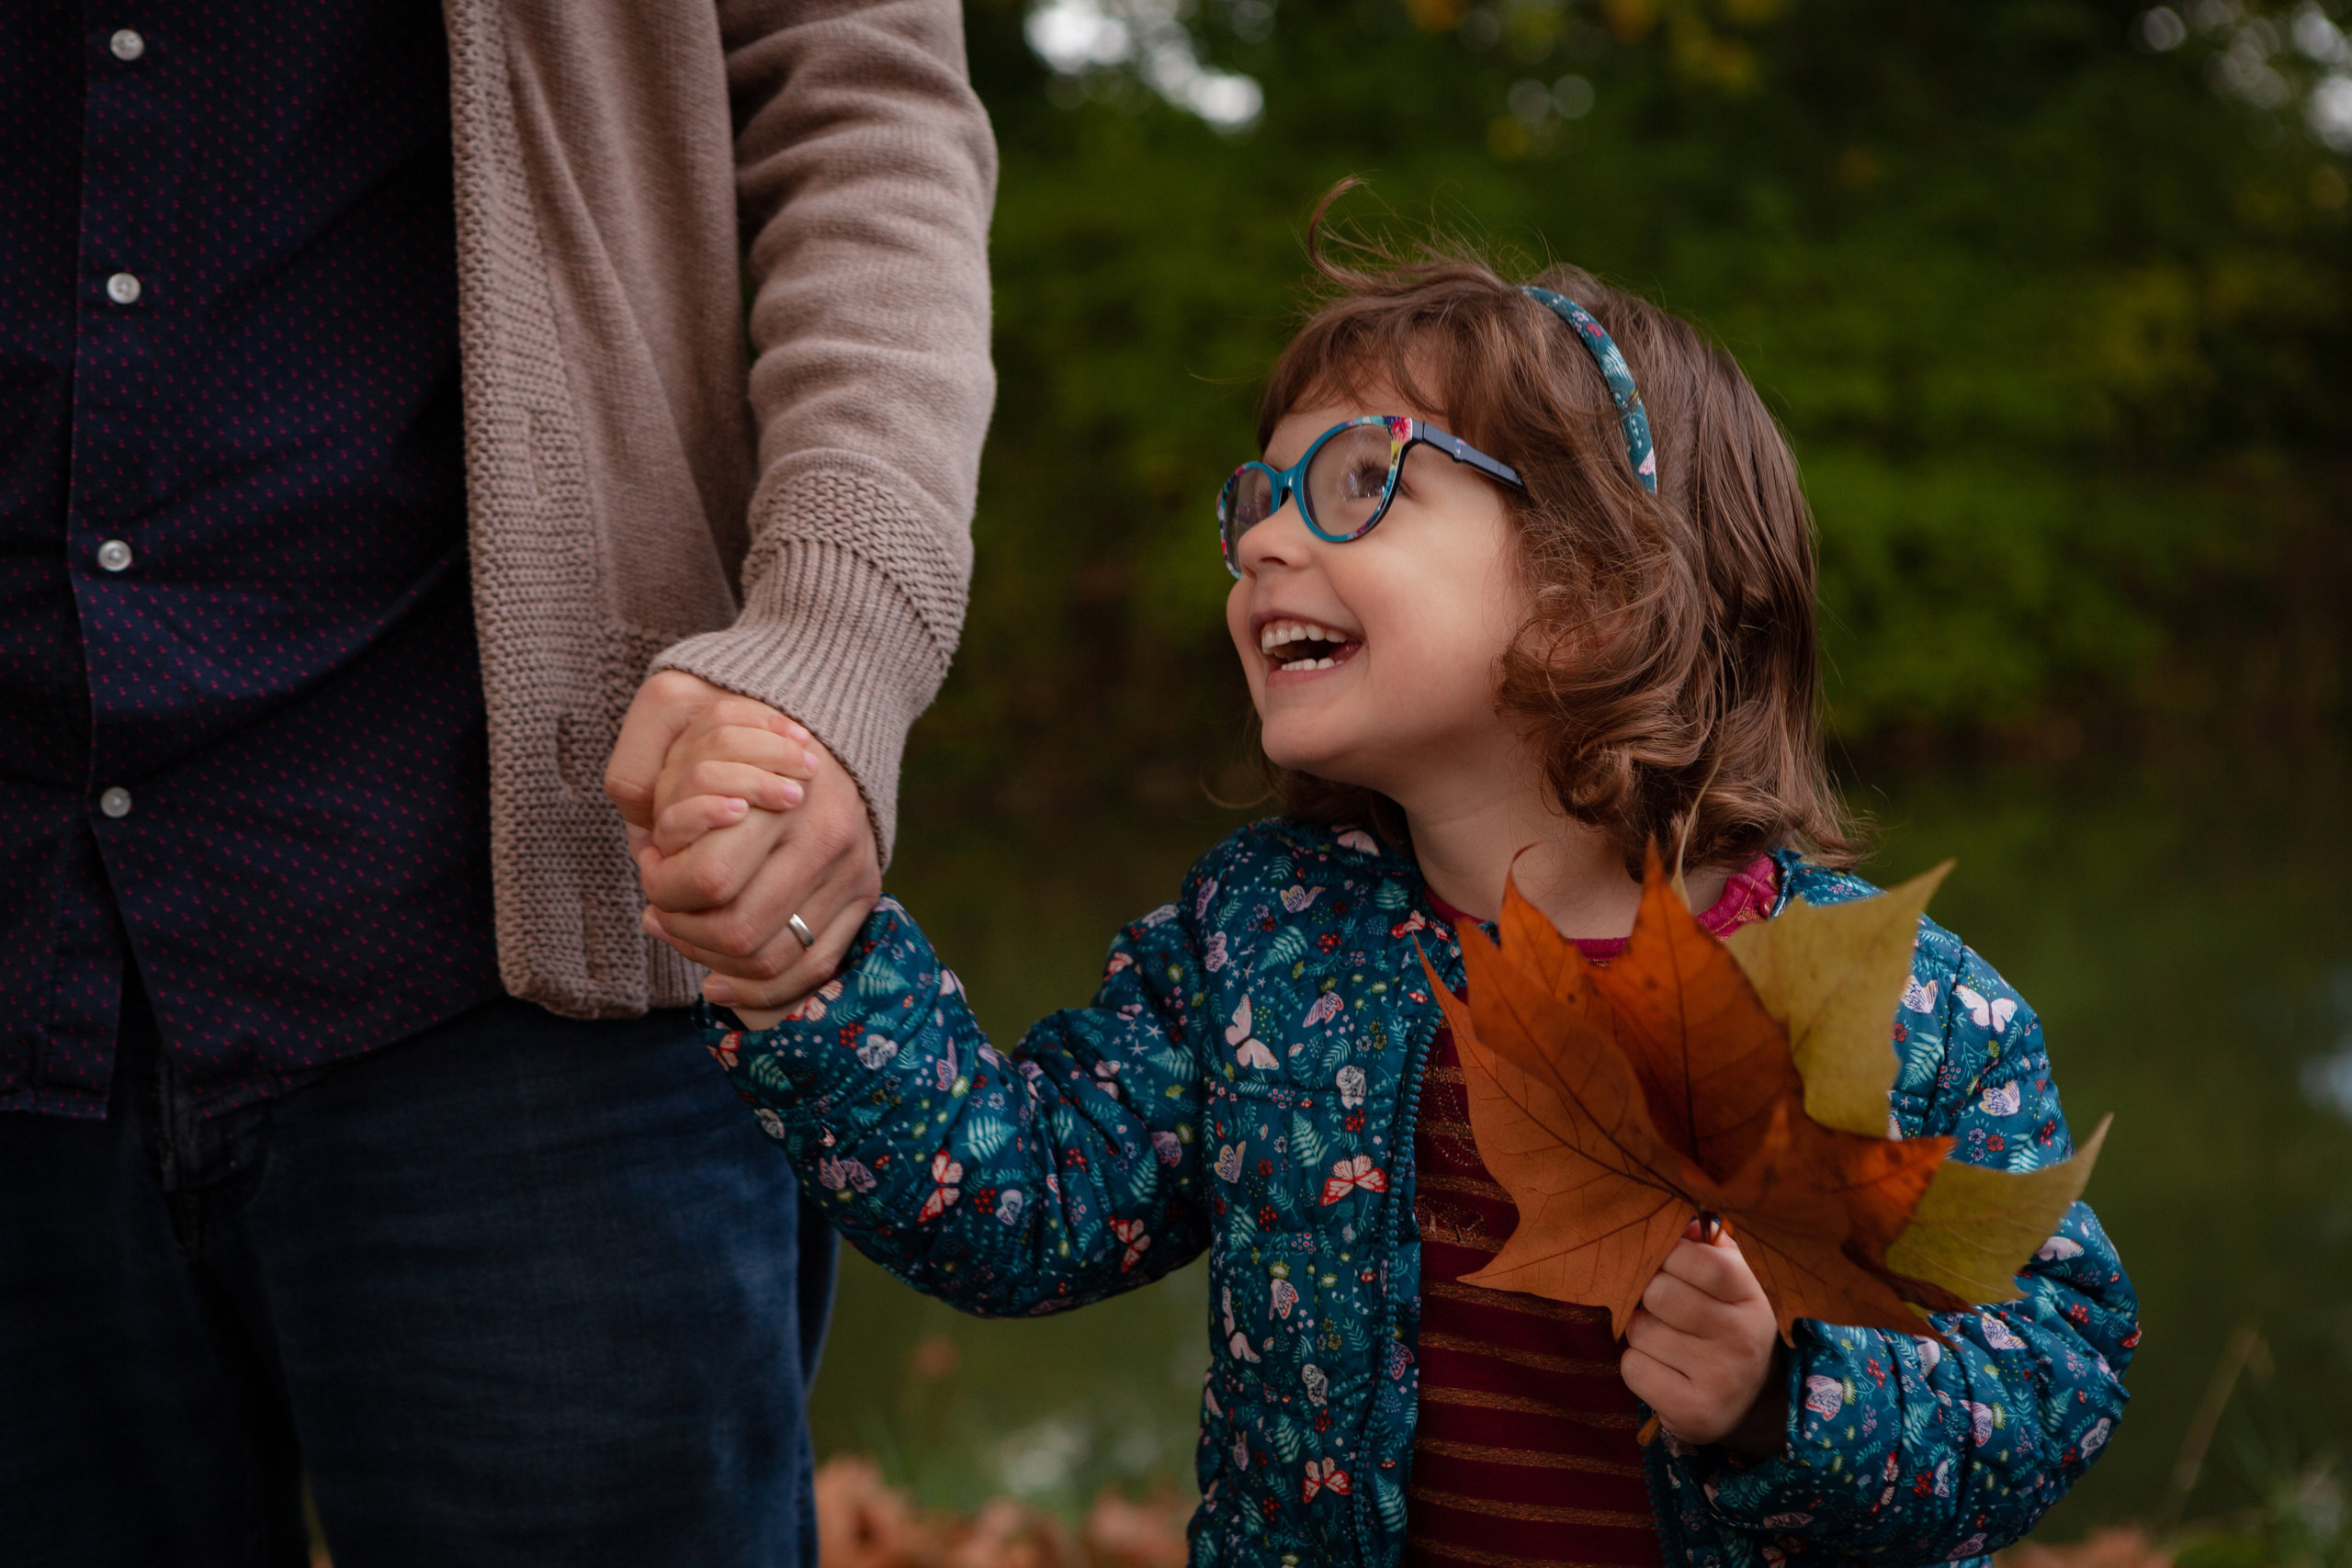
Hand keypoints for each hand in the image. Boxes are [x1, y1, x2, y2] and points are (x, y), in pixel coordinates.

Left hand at [606, 671, 882, 1020]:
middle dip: (681, 928)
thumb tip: (639, 836)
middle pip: (736, 931)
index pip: (707, 880)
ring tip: (684, 930)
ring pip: (770, 962)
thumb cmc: (746, 712)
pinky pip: (812, 972)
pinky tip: (718, 982)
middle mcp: (828, 841)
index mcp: (787, 798)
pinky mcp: (865, 896)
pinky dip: (758, 992)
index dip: (661, 885)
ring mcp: (853, 874)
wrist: (840, 704)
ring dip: (711, 962)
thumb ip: (643, 762)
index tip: (649, 861)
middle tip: (660, 904)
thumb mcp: (680, 704)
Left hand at [1620, 1220, 1786, 1456]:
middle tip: (1664, 1309)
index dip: (1673, 1255)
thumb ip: (1710, 1248)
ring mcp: (1720, 1379)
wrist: (1749, 1404)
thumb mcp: (1733, 1286)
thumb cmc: (1727, 1327)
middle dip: (1650, 1297)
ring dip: (1642, 1332)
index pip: (1703, 1259)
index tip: (1670, 1264)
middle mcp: (1742, 1340)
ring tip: (1668, 1343)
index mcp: (1752, 1301)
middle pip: (1660, 1293)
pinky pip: (1633, 1367)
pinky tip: (1662, 1371)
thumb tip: (1685, 1223)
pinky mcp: (1692, 1412)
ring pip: (1640, 1330)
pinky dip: (1638, 1366)